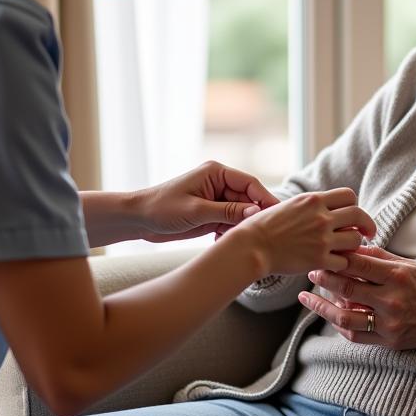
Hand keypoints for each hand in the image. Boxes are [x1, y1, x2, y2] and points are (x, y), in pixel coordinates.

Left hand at [135, 161, 278, 241]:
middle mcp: (219, 184)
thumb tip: (256, 213)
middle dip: (253, 217)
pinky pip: (230, 224)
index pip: (250, 184)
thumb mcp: (196, 210)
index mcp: (217, 172)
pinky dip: (230, 234)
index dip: (265, 199)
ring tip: (238, 241)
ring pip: (240, 215)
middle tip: (261, 235)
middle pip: (248, 200)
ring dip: (240, 228)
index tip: (277, 215)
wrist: (138, 220)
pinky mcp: (212, 215)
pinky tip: (222, 243)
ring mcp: (216, 200)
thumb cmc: (162, 208)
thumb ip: (227, 212)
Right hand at [230, 188, 376, 274]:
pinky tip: (333, 264)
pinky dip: (342, 264)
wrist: (252, 246)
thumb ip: (311, 204)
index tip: (353, 216)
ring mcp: (321, 239)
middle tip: (368, 233)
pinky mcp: (319, 259)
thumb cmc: (265, 226)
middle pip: (359, 215)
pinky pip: (344, 261)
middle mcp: (321, 217)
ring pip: (355, 240)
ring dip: (353, 246)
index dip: (354, 205)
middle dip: (367, 225)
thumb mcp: (291, 205)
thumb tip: (326, 204)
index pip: (349, 195)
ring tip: (345, 250)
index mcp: (314, 200)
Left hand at [299, 245, 415, 349]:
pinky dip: (339, 325)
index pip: (358, 265)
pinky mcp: (389, 341)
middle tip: (311, 271)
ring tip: (308, 298)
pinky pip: (356, 335)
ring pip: (345, 317)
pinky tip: (329, 316)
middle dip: (325, 279)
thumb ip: (378, 257)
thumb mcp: (406, 264)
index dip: (336, 260)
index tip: (322, 255)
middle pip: (348, 289)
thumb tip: (350, 248)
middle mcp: (392, 300)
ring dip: (322, 307)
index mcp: (397, 276)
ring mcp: (390, 323)